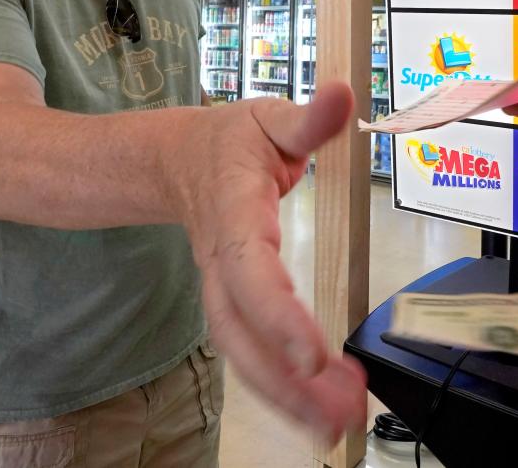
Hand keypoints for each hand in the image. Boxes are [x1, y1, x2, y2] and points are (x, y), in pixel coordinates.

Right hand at [177, 82, 366, 442]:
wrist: (171, 161)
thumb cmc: (227, 141)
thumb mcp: (267, 118)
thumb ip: (309, 117)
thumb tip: (345, 93)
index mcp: (233, 211)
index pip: (250, 268)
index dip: (276, 312)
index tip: (311, 352)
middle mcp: (221, 260)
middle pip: (238, 331)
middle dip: (283, 379)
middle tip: (336, 413)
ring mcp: (221, 287)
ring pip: (242, 352)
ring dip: (287, 395)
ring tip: (337, 425)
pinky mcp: (232, 306)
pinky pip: (251, 351)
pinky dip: (283, 386)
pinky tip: (321, 407)